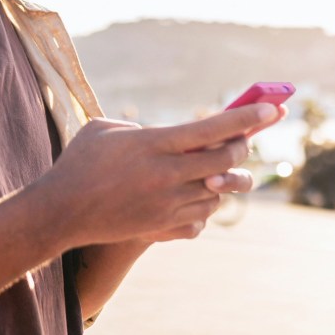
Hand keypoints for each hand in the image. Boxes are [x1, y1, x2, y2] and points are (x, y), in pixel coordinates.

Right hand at [30, 103, 280, 249]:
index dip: (247, 118)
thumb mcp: (105, 128)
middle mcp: (166, 174)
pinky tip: (195, 194)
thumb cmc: (79, 163)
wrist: (62, 211)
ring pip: (219, 190)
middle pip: (226, 159)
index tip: (273, 108)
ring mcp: (168, 204)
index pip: (213, 128)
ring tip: (218, 169)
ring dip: (225, 178)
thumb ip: (141, 127)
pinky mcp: (163, 227)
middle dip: (242, 147)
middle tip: (243, 140)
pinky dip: (205, 204)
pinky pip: (203, 217)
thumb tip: (168, 134)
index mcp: (154, 144)